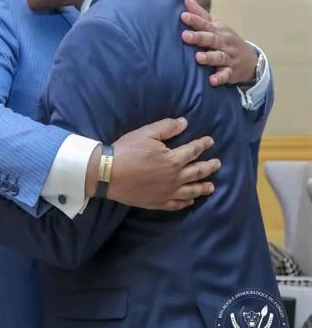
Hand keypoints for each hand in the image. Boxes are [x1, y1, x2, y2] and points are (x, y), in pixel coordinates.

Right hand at [86, 118, 219, 209]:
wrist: (109, 173)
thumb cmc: (127, 151)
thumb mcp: (146, 133)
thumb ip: (167, 127)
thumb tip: (184, 122)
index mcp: (173, 159)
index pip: (193, 150)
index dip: (203, 144)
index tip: (210, 141)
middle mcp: (175, 178)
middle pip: (197, 172)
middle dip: (209, 167)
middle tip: (218, 164)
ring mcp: (167, 192)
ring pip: (191, 190)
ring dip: (203, 187)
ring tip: (211, 187)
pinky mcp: (158, 202)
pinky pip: (177, 204)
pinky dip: (186, 202)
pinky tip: (190, 201)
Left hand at [181, 0, 257, 85]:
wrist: (250, 60)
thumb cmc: (226, 40)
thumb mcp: (216, 26)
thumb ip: (201, 14)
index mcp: (218, 31)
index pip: (206, 24)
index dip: (195, 20)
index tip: (183, 16)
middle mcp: (223, 43)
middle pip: (211, 39)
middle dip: (199, 37)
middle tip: (185, 36)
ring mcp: (228, 57)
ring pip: (219, 57)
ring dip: (209, 57)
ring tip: (198, 58)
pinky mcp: (231, 72)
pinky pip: (226, 75)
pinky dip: (220, 77)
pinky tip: (212, 81)